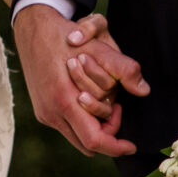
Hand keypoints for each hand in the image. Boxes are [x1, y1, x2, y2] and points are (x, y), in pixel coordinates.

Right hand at [15, 5, 148, 157]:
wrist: (33, 29)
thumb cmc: (65, 37)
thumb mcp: (97, 48)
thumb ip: (123, 68)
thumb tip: (143, 90)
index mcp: (64, 100)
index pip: (93, 140)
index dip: (116, 147)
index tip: (131, 146)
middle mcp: (51, 112)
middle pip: (87, 143)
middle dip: (108, 131)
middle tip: (118, 107)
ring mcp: (44, 113)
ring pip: (78, 136)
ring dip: (95, 125)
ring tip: (105, 100)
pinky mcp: (42, 110)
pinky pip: (68, 126)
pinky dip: (83, 119)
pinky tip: (89, 97)